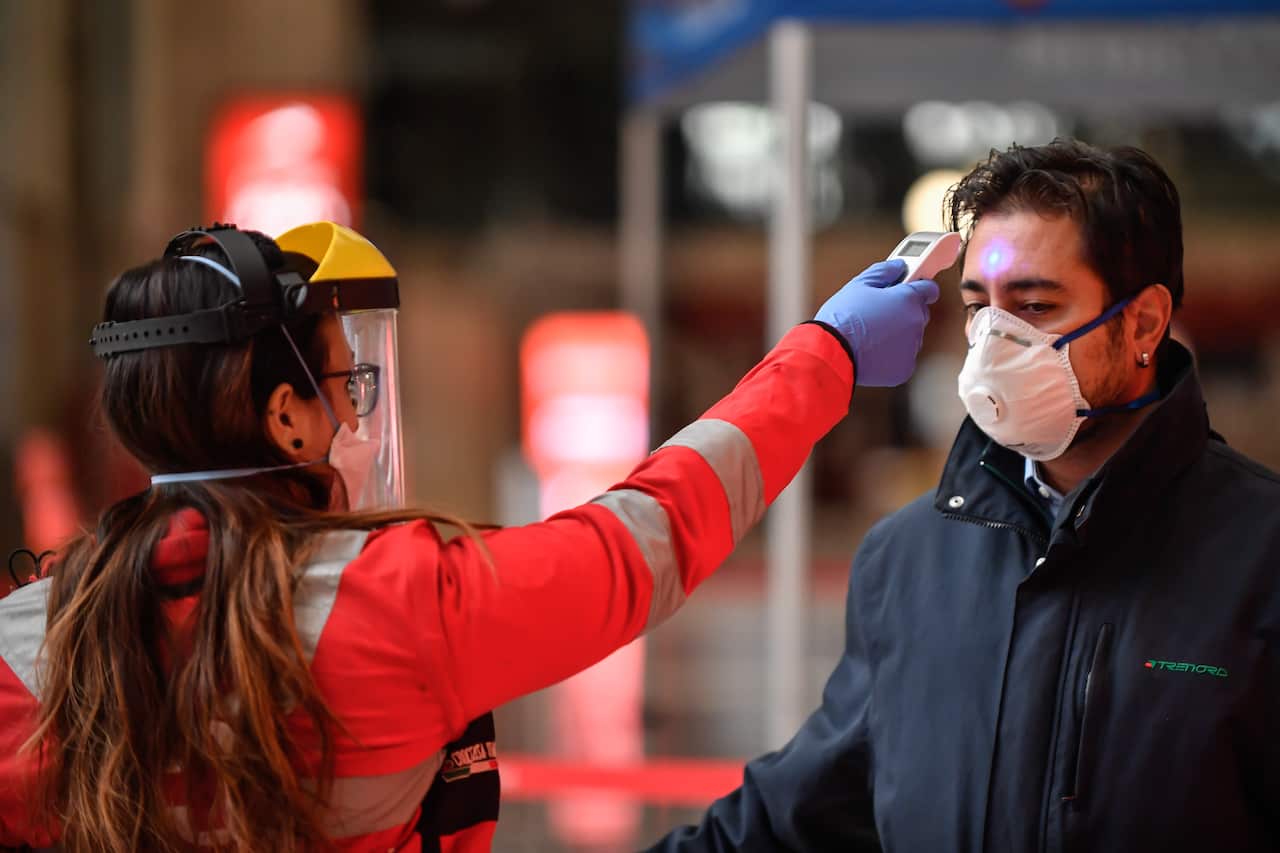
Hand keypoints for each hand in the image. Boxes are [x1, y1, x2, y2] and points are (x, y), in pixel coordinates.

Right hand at [815, 260, 939, 386]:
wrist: (830, 352)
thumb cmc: (842, 318)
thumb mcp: (858, 285)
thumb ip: (883, 271)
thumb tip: (898, 266)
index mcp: (908, 299)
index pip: (929, 289)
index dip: (919, 287)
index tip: (911, 288)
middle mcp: (915, 323)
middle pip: (919, 313)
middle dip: (904, 311)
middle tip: (880, 314)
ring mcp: (911, 347)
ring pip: (911, 337)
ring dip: (898, 334)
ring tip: (871, 334)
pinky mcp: (904, 368)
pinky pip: (903, 357)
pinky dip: (891, 355)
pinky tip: (872, 350)